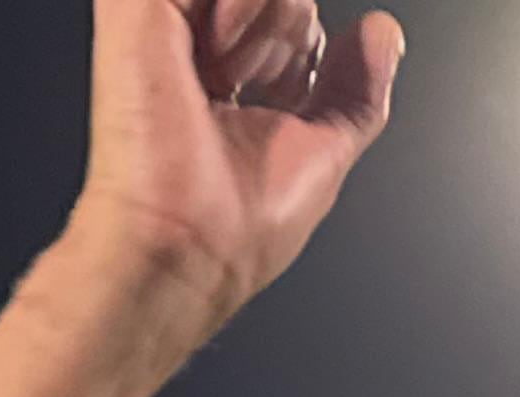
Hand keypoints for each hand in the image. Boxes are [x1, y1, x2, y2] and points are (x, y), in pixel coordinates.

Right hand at [75, 0, 404, 331]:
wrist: (185, 248)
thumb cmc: (237, 231)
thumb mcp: (326, 155)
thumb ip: (357, 92)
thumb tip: (381, 31)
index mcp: (229, 85)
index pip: (288, 26)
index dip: (303, 54)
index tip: (287, 103)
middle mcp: (193, 53)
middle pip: (282, 0)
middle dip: (288, 36)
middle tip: (252, 93)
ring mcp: (164, 25)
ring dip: (269, 23)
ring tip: (228, 79)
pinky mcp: (139, 8)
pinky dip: (247, 6)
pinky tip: (219, 56)